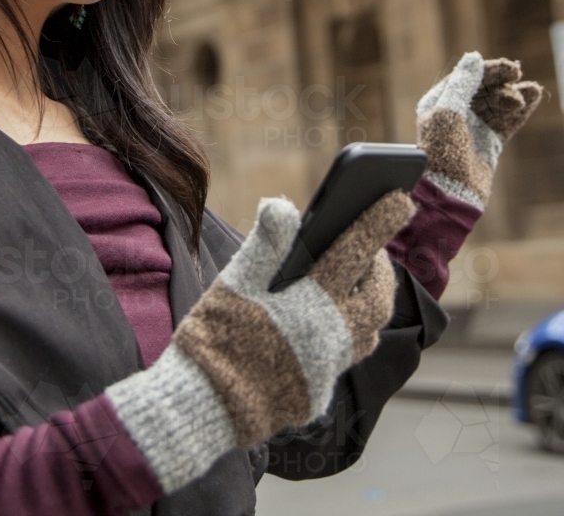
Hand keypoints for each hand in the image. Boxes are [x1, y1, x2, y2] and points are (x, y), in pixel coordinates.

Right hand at [105, 189, 414, 494]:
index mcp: (312, 302)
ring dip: (369, 301)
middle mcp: (332, 337)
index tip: (399, 197)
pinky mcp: (318, 391)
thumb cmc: (216, 337)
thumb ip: (264, 244)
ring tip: (357, 282)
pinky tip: (330, 322)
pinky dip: (347, 332)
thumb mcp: (236, 283)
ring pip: (369, 330)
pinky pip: (346, 357)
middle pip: (376, 296)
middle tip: (371, 248)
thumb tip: (283, 205)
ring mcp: (328, 368)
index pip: (355, 251)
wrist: (203, 406)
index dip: (379, 221)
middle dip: (379, 267)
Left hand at [416, 52, 542, 209]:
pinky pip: (507, 122)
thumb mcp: (448, 112)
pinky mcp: (489, 143)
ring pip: (498, 105)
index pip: (466, 78)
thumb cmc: (441, 152)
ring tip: (531, 90)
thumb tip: (473, 57)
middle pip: (483, 89)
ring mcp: (473, 128)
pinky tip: (533, 98)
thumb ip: (462, 85)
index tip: (508, 68)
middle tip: (517, 75)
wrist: (449, 192)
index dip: (487, 70)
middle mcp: (455, 113)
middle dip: (501, 82)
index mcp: (438, 102)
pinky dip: (519, 111)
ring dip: (514, 95)